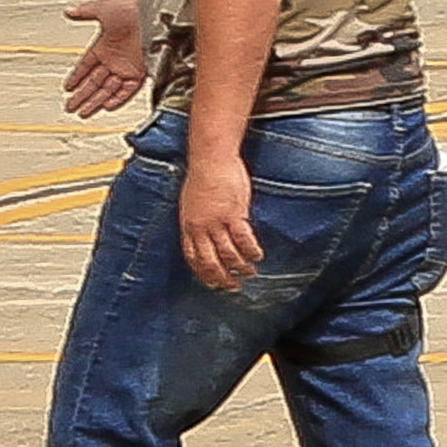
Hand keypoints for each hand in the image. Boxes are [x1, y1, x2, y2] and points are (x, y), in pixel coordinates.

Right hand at [58, 0, 143, 121]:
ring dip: (96, 101)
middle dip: (82, 95)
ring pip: (109, 89)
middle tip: (70, 107)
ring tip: (83, 112)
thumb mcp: (105, 9)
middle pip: (95, 81)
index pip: (86, 65)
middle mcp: (117, 58)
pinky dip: (118, 98)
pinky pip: (129, 89)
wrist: (160, 13)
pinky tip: (107, 106)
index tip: (68, 87)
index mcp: (105, 45)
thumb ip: (86, 12)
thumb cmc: (135, 8)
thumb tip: (69, 11)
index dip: (77, 76)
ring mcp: (130, 66)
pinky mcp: (144, 71)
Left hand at [177, 142, 262, 290]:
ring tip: (250, 272)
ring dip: (239, 266)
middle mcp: (200, 228)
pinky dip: (251, 250)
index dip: (203, 273)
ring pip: (227, 253)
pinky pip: (243, 238)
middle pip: (209, 261)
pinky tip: (258, 256)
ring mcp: (217, 222)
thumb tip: (205, 231)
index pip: (193, 257)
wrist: (210, 160)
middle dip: (221, 277)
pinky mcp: (234, 214)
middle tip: (232, 286)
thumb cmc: (202, 176)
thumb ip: (198, 219)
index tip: (212, 282)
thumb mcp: (192, 202)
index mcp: (188, 225)